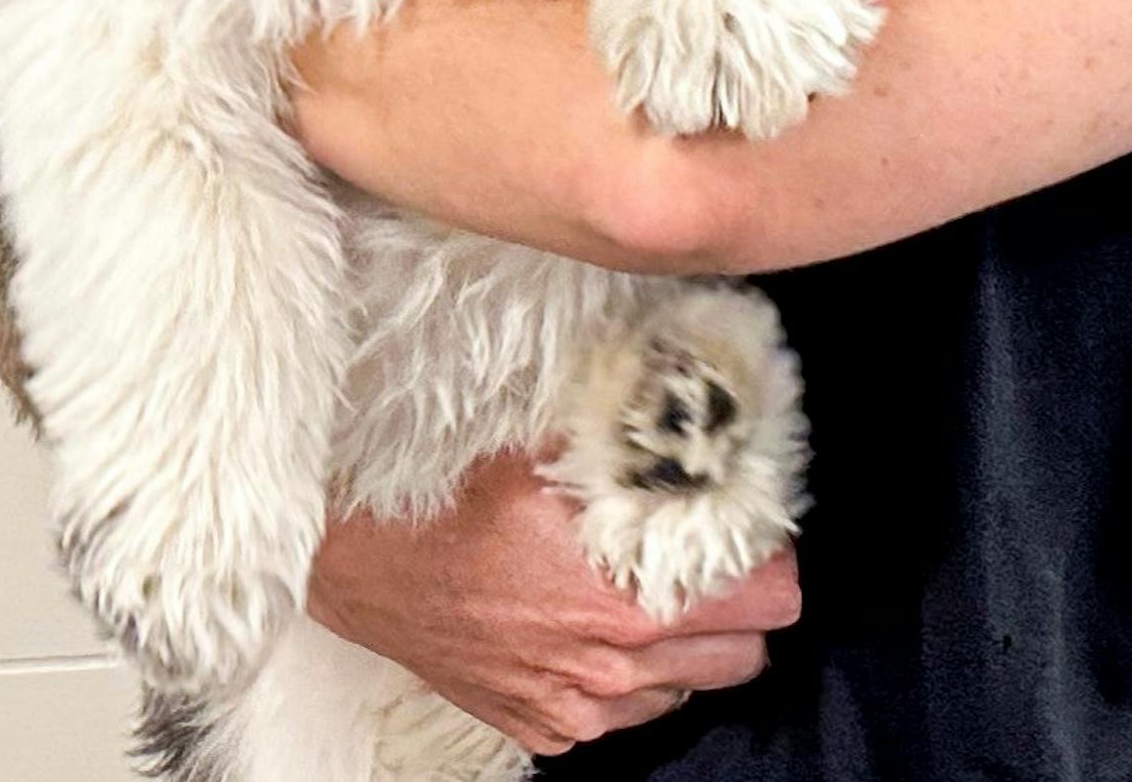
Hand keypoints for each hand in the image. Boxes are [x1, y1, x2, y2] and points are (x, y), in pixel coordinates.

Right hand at [309, 448, 799, 756]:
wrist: (362, 565)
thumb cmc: (450, 501)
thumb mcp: (548, 451)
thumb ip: (633, 439)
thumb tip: (694, 400)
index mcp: (628, 597)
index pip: (767, 600)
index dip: (769, 557)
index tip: (755, 528)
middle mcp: (613, 668)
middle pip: (747, 654)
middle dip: (741, 604)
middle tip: (714, 557)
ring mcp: (580, 710)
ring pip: (693, 689)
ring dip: (691, 644)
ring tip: (657, 589)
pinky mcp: (548, 731)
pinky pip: (633, 716)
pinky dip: (637, 678)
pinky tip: (604, 627)